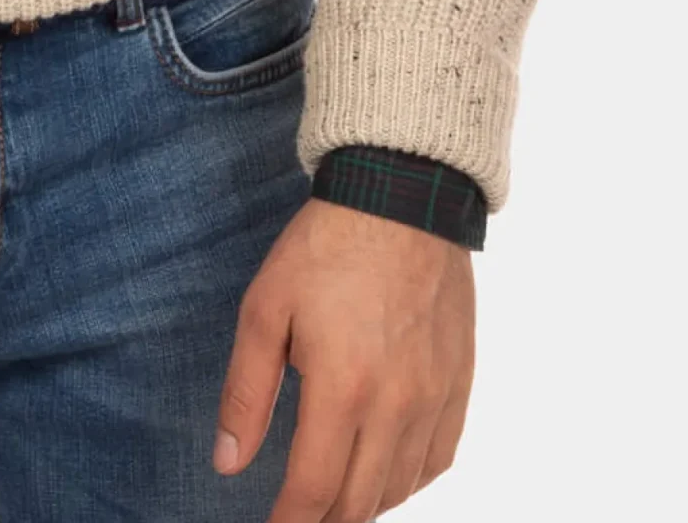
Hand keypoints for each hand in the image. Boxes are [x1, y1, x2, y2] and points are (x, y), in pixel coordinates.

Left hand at [214, 197, 475, 519]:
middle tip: (297, 516)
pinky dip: (407, 480)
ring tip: (332, 499)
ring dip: (363, 505)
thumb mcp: (264, 309)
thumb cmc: (325, 248)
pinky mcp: (459, 383)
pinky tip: (383, 474)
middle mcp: (396, 405)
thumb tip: (228, 462)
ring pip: (399, 487)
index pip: (314, 491)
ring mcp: (434, 397)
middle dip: (323, 521)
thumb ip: (246, 393)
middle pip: (359, 502)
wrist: (401, 197)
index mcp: (343, 388)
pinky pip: (438, 459)